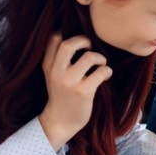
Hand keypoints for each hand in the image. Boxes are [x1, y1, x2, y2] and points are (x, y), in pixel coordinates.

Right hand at [39, 34, 112, 149]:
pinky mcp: (84, 92)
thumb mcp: (53, 75)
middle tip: (90, 46)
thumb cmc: (62, 94)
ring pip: (89, 57)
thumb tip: (80, 39)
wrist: (60, 121)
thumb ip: (60, 59)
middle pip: (69, 45)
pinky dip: (107, 71)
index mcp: (48, 66)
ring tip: (100, 65)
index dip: (67, 33)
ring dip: (100, 58)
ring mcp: (70, 82)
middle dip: (84, 40)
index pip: (54, 40)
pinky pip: (101, 72)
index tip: (77, 40)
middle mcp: (57, 72)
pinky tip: (105, 76)